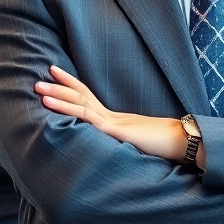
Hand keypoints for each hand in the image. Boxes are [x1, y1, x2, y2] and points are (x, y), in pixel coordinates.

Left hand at [37, 66, 187, 160]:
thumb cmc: (166, 146)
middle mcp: (114, 116)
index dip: (71, 86)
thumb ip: (124, 143)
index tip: (55, 74)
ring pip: (82, 106)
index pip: (90, 98)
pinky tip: (59, 109)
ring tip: (40, 89)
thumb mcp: (138, 144)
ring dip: (60, 97)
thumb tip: (113, 148)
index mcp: (117, 119)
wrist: (184, 142)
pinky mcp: (118, 132)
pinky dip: (72, 112)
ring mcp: (115, 123)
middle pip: (82, 96)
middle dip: (59, 87)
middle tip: (38, 78)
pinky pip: (91, 120)